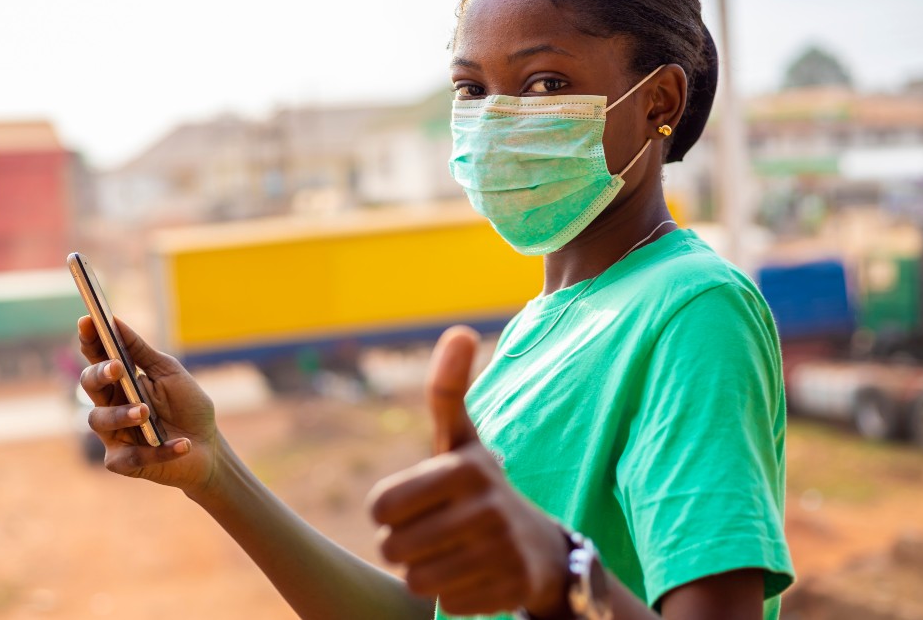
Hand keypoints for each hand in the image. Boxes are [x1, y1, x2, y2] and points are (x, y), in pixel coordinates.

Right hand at [78, 315, 218, 496]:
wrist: (208, 447)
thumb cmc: (187, 406)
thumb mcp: (169, 372)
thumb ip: (142, 352)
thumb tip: (115, 321)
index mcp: (120, 381)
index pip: (98, 357)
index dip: (90, 340)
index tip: (87, 321)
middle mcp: (110, 405)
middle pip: (89, 385)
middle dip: (100, 374)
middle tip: (117, 368)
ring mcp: (114, 434)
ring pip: (99, 420)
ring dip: (123, 414)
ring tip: (146, 412)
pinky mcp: (123, 462)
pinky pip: (130, 456)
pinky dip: (159, 449)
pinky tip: (182, 444)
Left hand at [367, 326, 571, 617]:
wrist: (541, 549)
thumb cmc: (479, 487)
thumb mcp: (461, 440)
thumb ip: (448, 390)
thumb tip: (459, 330)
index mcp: (464, 467)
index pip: (381, 506)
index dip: (387, 511)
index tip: (412, 504)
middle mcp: (485, 507)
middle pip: (394, 547)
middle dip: (403, 545)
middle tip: (432, 532)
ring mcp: (500, 551)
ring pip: (415, 579)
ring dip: (423, 572)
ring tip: (451, 553)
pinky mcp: (508, 589)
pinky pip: (445, 602)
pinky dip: (451, 595)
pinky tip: (474, 575)